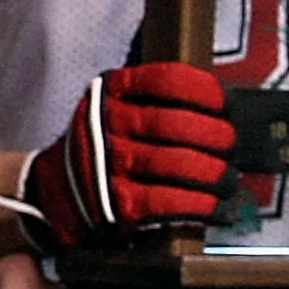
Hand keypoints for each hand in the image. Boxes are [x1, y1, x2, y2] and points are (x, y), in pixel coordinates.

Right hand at [18, 63, 234, 249]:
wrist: (57, 192)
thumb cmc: (105, 147)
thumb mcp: (116, 107)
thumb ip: (155, 101)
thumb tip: (225, 114)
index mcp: (111, 91)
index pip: (166, 80)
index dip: (205, 91)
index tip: (226, 105)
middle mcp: (106, 122)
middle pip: (174, 124)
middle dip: (215, 135)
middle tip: (231, 144)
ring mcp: (110, 164)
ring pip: (176, 164)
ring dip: (214, 173)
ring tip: (230, 179)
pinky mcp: (118, 203)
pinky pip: (169, 201)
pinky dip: (202, 205)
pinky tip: (219, 208)